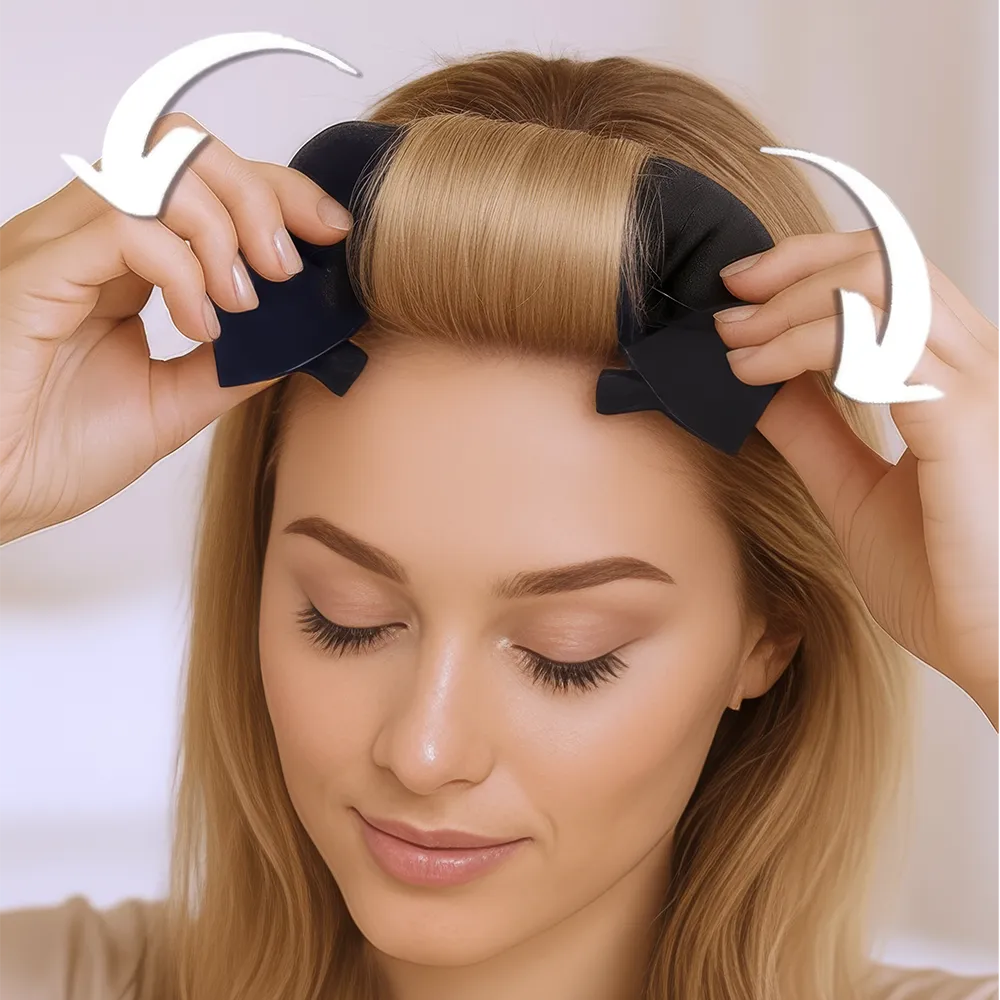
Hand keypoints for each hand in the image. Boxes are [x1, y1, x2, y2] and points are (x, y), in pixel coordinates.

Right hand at [0, 112, 352, 545]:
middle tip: (285, 268)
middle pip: (180, 146)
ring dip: (222, 229)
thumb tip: (302, 333)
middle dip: (259, 193)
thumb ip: (236, 363)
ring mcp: (55, 248)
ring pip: (151, 167)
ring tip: (240, 303)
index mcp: (120, 260)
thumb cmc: (59, 451)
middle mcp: (85, 238)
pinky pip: (120, 226)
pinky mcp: (33, 274)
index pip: (202, 179)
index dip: (278, 190)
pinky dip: (180, 268)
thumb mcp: (175, 401)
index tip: (331, 232)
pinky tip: (199, 325)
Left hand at [715, 229, 999, 727]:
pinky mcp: (968, 420)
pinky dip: (806, 343)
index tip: (740, 291)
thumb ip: (813, 432)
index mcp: (955, 376)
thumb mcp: (853, 491)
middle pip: (887, 258)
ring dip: (789, 304)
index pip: (891, 273)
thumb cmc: (943, 581)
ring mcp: (978, 387)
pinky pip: (883, 344)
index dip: (810, 263)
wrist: (994, 650)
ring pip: (882, 285)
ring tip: (733, 342)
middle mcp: (976, 365)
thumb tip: (758, 382)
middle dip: (792, 267)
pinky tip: (756, 371)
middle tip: (727, 304)